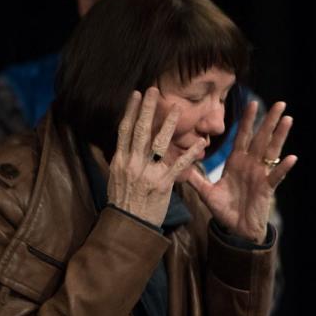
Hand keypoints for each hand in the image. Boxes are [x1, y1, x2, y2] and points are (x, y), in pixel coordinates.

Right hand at [107, 88, 202, 225]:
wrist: (128, 226)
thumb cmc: (123, 202)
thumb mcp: (115, 178)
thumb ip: (121, 159)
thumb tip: (124, 143)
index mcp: (119, 160)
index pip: (124, 130)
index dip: (130, 110)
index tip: (135, 94)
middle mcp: (132, 163)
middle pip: (139, 130)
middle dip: (146, 108)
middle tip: (153, 89)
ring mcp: (147, 173)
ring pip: (158, 143)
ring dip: (168, 124)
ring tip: (177, 108)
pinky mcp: (163, 184)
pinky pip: (178, 165)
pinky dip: (190, 154)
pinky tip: (200, 144)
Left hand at [184, 101, 296, 241]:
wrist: (235, 230)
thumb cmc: (224, 210)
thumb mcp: (206, 192)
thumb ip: (195, 177)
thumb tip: (178, 163)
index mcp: (236, 162)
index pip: (242, 136)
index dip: (247, 120)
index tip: (252, 103)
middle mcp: (250, 165)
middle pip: (261, 138)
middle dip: (269, 121)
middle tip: (281, 103)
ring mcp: (260, 175)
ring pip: (271, 151)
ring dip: (279, 136)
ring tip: (288, 120)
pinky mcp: (266, 188)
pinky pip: (276, 176)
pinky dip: (283, 167)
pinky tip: (291, 158)